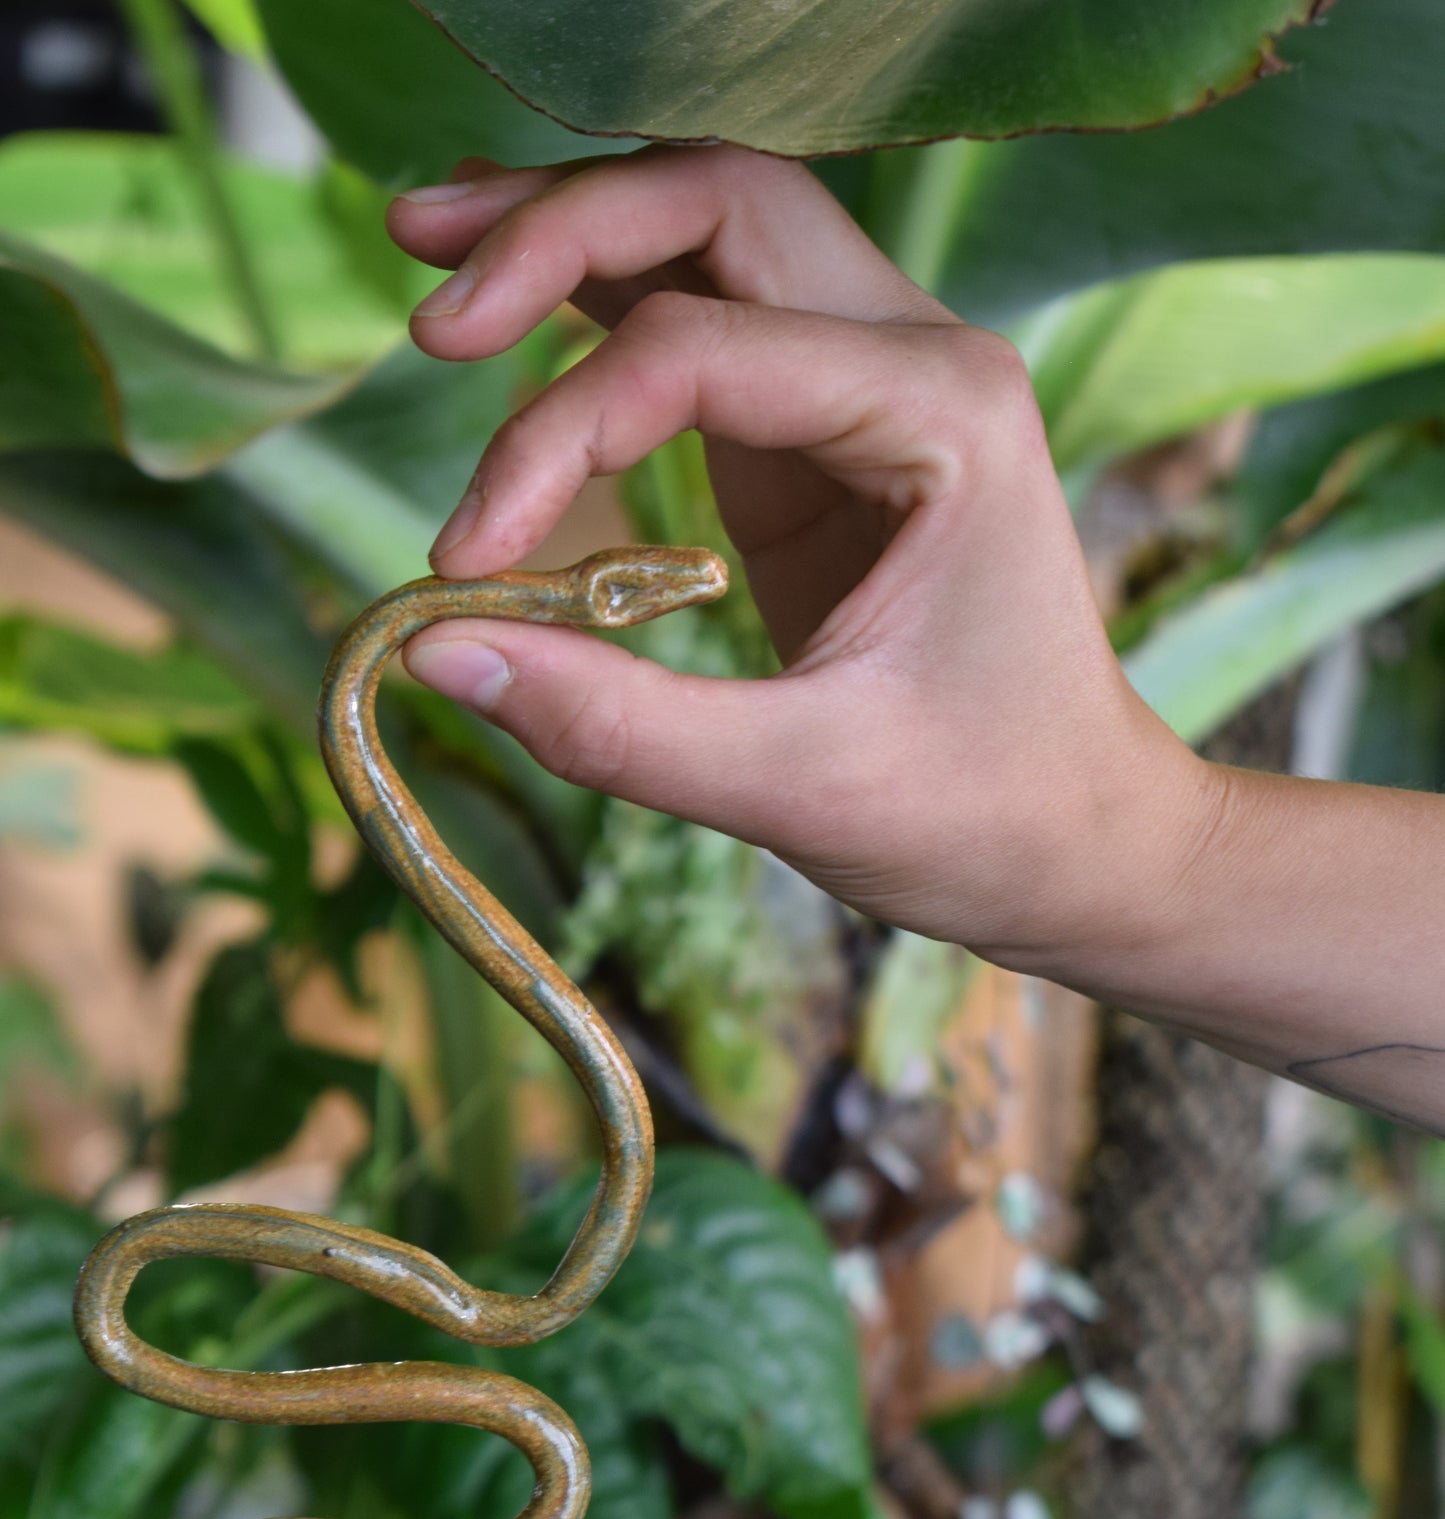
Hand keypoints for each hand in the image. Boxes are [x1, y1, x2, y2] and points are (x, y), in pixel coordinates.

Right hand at [384, 147, 1214, 968]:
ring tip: (432, 249)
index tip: (463, 560)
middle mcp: (920, 355)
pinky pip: (705, 323)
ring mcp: (874, 379)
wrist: (1084, 842)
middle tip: (433, 312)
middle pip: (717, 204)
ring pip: (709, 232)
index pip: (696, 352)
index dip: (553, 438)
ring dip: (573, 234)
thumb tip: (434, 653)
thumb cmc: (983, 814)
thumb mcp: (799, 787)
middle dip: (560, 233)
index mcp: (943, 412)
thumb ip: (616, 726)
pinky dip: (605, 305)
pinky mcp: (825, 432)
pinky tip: (511, 307)